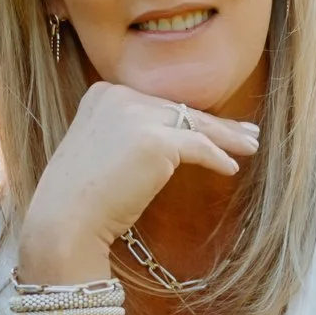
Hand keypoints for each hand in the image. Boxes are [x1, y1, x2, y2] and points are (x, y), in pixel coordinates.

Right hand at [21, 82, 259, 264]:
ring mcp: (137, 115)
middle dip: (216, 124)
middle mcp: (119, 96)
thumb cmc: (82, 197)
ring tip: (250, 146)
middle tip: (245, 132)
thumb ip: (127, 133)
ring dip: (227, 138)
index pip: (158, 104)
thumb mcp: (100, 149)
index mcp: (103, 93)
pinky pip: (199, 147)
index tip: (211, 125)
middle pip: (179, 111)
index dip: (188, 116)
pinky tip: (231, 169)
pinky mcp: (155, 141)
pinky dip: (219, 158)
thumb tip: (171, 137)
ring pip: (195, 124)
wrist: (65, 221)